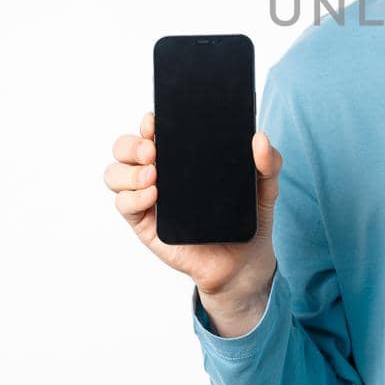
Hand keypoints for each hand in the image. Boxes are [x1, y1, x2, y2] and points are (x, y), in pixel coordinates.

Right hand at [105, 111, 280, 325]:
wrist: (243, 262)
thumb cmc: (247, 218)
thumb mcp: (265, 186)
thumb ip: (269, 161)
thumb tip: (260, 138)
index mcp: (182, 155)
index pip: (154, 130)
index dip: (148, 122)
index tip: (155, 122)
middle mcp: (160, 172)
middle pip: (125, 147)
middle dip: (132, 144)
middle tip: (153, 150)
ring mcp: (149, 198)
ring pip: (115, 174)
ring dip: (128, 170)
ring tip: (153, 175)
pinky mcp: (145, 224)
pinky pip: (124, 204)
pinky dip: (132, 197)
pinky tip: (153, 196)